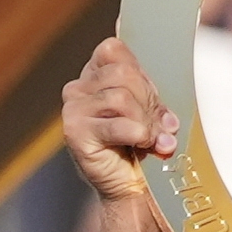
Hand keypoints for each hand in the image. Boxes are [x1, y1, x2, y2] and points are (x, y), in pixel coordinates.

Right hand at [62, 38, 178, 204]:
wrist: (136, 189)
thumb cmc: (143, 147)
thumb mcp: (151, 108)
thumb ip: (147, 83)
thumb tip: (132, 42)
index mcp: (95, 75)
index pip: (115, 49)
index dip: (142, 75)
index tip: (151, 101)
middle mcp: (78, 88)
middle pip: (123, 73)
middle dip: (149, 101)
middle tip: (158, 126)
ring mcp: (73, 109)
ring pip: (122, 97)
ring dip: (147, 122)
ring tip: (151, 139)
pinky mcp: (75, 132)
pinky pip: (120, 124)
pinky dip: (139, 135)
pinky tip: (142, 145)